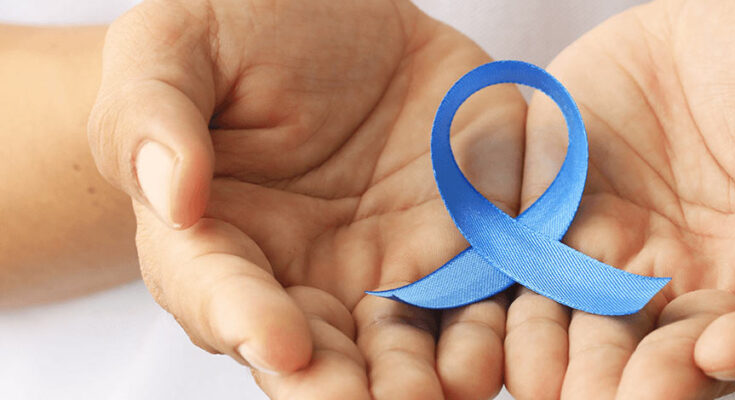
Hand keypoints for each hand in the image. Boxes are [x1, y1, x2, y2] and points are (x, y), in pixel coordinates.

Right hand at [87, 0, 522, 397]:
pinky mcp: (465, 239)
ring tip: (451, 387)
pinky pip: (487, 292)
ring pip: (411, 344)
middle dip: (348, 388)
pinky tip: (509, 342)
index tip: (279, 344)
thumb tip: (171, 196)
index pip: (221, 296)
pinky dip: (501, 323)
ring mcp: (392, 264)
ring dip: (430, 376)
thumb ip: (153, 117)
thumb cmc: (239, 32)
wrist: (339, 13)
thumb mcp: (174, 47)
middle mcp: (308, 274)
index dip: (245, 323)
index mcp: (221, 242)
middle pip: (323, 352)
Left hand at [506, 0, 734, 397]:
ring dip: (570, 358)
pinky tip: (492, 320)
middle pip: (684, 355)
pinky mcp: (570, 220)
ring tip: (543, 379)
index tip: (723, 349)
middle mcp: (714, 287)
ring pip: (600, 327)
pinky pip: (535, 264)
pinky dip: (513, 294)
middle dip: (649, 379)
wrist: (734, 16)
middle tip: (618, 395)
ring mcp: (636, 259)